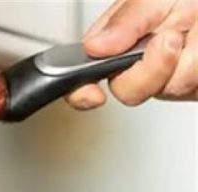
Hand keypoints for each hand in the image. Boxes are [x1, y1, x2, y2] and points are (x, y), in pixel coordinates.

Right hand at [66, 0, 196, 108]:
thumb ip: (124, 20)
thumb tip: (94, 45)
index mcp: (116, 41)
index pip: (84, 73)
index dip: (81, 90)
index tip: (91, 95)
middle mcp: (137, 63)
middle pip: (127, 90)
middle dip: (152, 68)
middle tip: (170, 39)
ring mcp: (167, 77)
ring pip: (168, 89)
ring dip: (188, 61)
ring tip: (192, 35)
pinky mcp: (191, 87)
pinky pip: (191, 88)